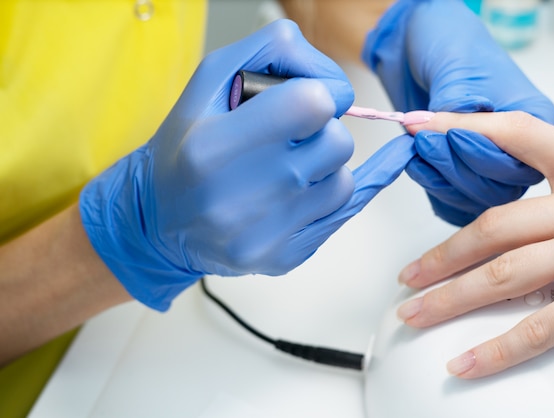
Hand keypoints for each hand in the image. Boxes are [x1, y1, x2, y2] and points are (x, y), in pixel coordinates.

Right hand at [80, 19, 413, 310]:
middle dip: (322, 132)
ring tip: (286, 168)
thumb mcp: (210, 78)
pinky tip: (335, 179)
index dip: (322, 93)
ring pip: (342, 180)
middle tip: (291, 138)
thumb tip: (334, 79)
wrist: (160, 222)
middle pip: (336, 143)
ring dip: (324, 167)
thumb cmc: (187, 145)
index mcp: (214, 144)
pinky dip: (330, 193)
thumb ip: (273, 50)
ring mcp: (264, 234)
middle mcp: (239, 195)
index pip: (312, 103)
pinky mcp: (282, 257)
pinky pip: (342, 214)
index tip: (307, 101)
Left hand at [362, 0, 553, 225]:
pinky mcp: (461, 174)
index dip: (483, 149)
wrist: (418, 48)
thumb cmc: (451, 45)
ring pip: (477, 195)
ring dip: (443, 176)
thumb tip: (432, 134)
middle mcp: (519, 147)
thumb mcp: (457, 69)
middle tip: (425, 142)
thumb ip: (452, 107)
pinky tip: (416, 165)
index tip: (450, 135)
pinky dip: (433, 184)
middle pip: (501, 183)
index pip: (520, 149)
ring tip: (417, 148)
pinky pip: (455, 199)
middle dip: (458, 166)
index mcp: (536, 116)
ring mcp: (490, 164)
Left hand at [396, 109, 553, 377]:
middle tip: (408, 277)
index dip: (463, 126)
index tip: (419, 126)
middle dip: (442, 255)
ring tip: (416, 313)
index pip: (516, 134)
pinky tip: (467, 362)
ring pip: (503, 273)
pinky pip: (541, 325)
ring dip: (451, 297)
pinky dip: (498, 349)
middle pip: (493, 226)